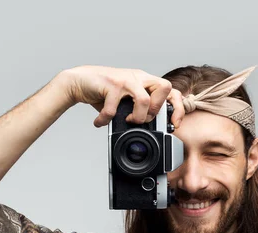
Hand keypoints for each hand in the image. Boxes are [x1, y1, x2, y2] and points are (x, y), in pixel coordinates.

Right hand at [60, 65, 184, 127]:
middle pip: (165, 87)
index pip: (171, 90)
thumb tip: (147, 129)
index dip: (178, 107)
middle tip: (144, 118)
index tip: (174, 124)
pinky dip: (106, 119)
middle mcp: (138, 77)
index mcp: (144, 81)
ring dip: (138, 116)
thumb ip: (136, 110)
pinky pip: (113, 108)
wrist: (79, 81)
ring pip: (144, 99)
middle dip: (157, 109)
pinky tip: (100, 121)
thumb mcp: (124, 101)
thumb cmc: (103, 92)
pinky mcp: (111, 84)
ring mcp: (125, 80)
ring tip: (127, 121)